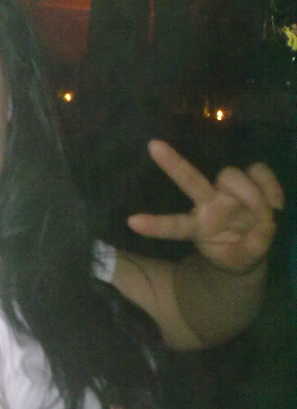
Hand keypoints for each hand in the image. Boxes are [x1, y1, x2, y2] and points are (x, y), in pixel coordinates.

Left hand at [127, 140, 284, 273]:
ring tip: (266, 215)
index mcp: (197, 227)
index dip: (155, 225)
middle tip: (153, 145)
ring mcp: (228, 190)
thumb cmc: (238, 251)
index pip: (173, 226)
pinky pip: (258, 170)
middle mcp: (208, 203)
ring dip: (252, 195)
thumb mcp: (241, 262)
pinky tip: (277, 203)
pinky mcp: (250, 180)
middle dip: (172, 164)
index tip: (130, 222)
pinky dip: (270, 185)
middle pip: (189, 180)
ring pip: (232, 175)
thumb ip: (251, 250)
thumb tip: (265, 229)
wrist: (257, 243)